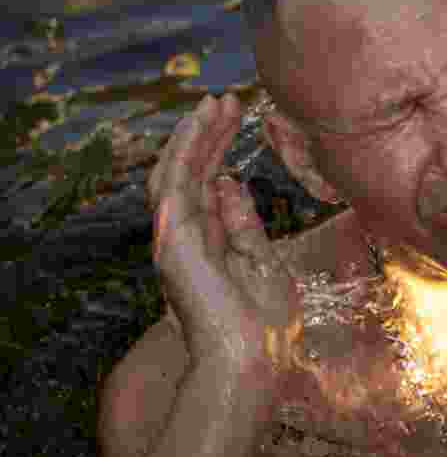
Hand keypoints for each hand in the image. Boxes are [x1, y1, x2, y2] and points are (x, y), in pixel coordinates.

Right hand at [147, 94, 296, 374]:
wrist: (252, 356)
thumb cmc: (264, 322)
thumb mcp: (263, 259)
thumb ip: (244, 222)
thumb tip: (234, 183)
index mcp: (208, 245)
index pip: (208, 186)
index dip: (219, 151)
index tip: (239, 119)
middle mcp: (186, 238)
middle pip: (192, 174)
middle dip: (208, 135)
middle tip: (227, 100)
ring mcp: (174, 237)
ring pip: (177, 171)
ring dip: (195, 134)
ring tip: (216, 102)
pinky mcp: (170, 236)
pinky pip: (173, 180)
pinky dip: (186, 147)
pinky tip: (203, 121)